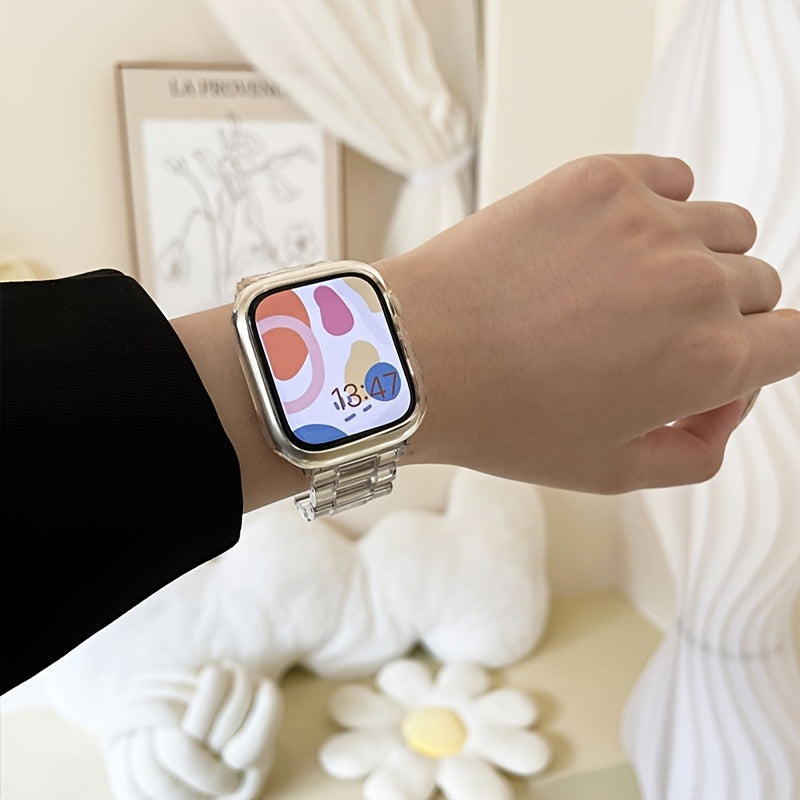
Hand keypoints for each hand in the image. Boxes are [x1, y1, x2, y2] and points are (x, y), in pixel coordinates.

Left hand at [381, 154, 799, 492]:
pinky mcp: (602, 180)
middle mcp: (696, 283)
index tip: (726, 361)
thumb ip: (693, 454)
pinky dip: (659, 206)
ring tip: (633, 286)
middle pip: (757, 286)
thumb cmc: (502, 418)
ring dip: (698, 258)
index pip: (795, 341)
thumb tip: (722, 414)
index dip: (762, 357)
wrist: (418, 355)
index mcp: (709, 360)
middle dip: (721, 317)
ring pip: (724, 228)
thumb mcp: (608, 472)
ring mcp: (650, 222)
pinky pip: (672, 178)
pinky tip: (614, 241)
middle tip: (656, 337)